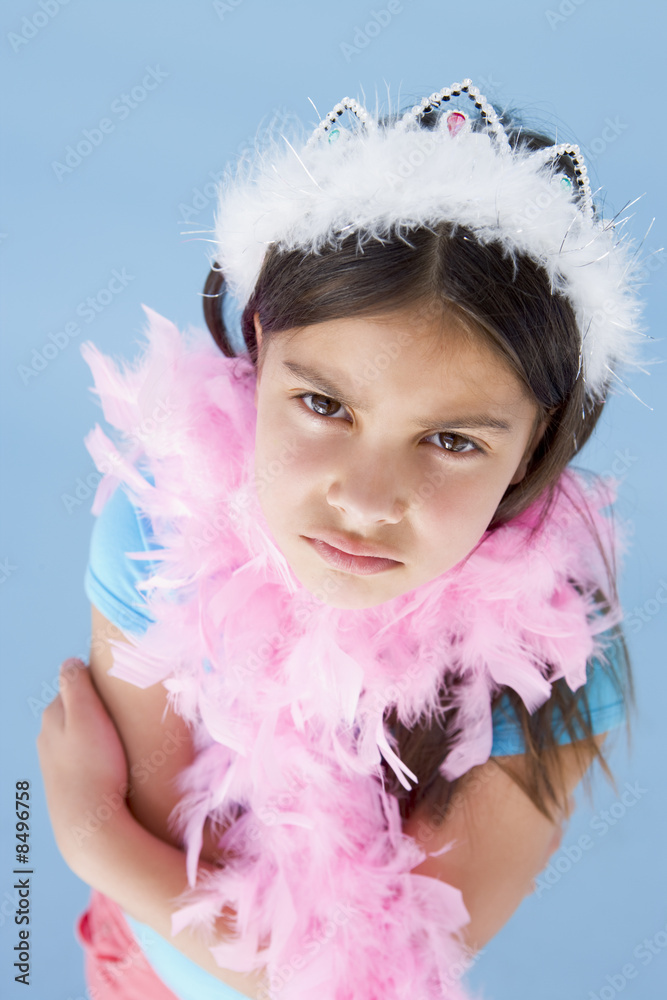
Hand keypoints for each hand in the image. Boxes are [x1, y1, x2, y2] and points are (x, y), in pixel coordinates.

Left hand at [36, 658, 130, 879]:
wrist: (90, 824)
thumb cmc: (95, 766)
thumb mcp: (86, 715)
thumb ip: (76, 684)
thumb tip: (71, 660)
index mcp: (52, 714)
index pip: (76, 682)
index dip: (101, 681)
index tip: (123, 687)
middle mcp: (47, 736)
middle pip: (77, 707)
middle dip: (99, 705)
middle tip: (127, 711)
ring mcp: (56, 761)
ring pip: (80, 733)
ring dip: (99, 730)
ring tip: (123, 737)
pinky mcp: (67, 782)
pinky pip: (84, 755)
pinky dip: (97, 751)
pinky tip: (113, 761)